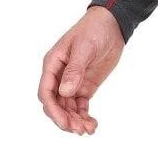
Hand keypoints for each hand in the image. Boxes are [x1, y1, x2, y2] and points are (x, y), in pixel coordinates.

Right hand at [38, 7, 124, 134]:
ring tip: (89, 130)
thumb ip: (74, 71)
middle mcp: (59, 76)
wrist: (112, 26)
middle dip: (65, 119)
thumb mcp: (84, 49)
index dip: (53, 110)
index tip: (65, 123)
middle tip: (80, 131)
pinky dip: (84, 117)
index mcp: (53, 64)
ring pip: (68, 108)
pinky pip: (80, 106)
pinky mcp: (85, 87)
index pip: (46, 92)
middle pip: (56, 104)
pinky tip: (93, 124)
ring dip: (76, 121)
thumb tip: (65, 92)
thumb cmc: (94, 30)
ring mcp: (72, 82)